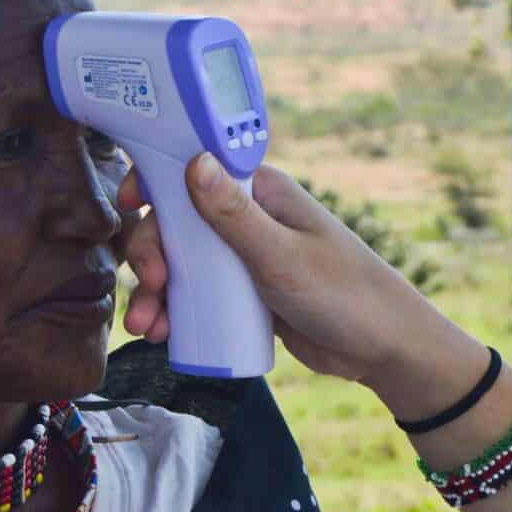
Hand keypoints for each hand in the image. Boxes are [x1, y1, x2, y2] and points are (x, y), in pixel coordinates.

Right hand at [117, 156, 416, 384]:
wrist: (382, 350)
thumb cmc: (344, 294)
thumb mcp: (282, 256)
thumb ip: (235, 215)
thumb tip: (193, 161)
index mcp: (261, 189)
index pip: (194, 165)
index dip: (154, 178)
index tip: (128, 202)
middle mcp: (249, 215)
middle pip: (175, 221)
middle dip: (150, 253)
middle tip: (151, 286)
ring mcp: (245, 255)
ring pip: (181, 262)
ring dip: (153, 290)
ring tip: (146, 327)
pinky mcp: (244, 292)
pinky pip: (197, 293)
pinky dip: (172, 310)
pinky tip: (159, 332)